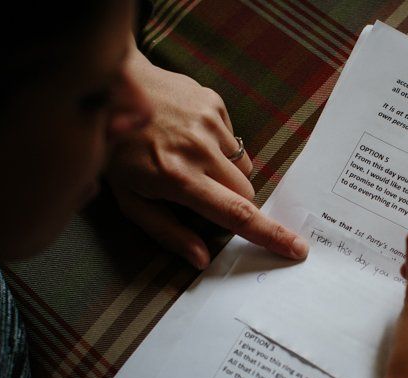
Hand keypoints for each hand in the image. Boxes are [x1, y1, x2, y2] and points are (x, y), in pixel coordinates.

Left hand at [105, 43, 307, 268]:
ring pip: (243, 167)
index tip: (296, 248)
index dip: (269, 234)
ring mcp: (209, 123)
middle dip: (234, 201)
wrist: (111, 89)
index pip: (236, 213)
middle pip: (246, 191)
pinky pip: (235, 140)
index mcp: (178, 178)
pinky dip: (219, 147)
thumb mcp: (131, 201)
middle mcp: (199, 149)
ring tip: (191, 160)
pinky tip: (191, 138)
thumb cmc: (117, 152)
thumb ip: (168, 233)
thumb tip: (202, 260)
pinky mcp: (215, 104)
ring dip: (226, 173)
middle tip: (202, 194)